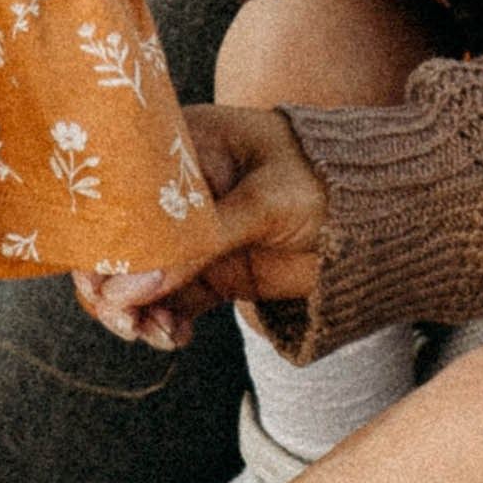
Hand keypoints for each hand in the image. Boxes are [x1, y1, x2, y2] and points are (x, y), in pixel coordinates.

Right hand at [74, 105, 327, 346]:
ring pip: (137, 279)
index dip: (99, 234)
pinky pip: (168, 303)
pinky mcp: (211, 271)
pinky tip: (177, 336)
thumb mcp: (265, 201)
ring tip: (159, 333)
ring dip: (136, 312)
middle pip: (117, 240)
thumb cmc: (328, 178)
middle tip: (129, 320)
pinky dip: (163, 324)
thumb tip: (129, 288)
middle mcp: (176, 190)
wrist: (382, 215)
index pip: (116, 188)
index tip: (103, 278)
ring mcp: (192, 234)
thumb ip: (201, 241)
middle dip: (112, 285)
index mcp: (181, 146)